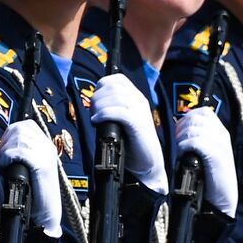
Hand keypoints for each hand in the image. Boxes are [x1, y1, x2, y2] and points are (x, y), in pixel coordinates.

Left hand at [0, 120, 62, 236]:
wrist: (44, 214)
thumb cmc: (31, 194)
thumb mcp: (26, 169)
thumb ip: (20, 154)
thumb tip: (4, 142)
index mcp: (46, 146)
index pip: (26, 125)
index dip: (11, 133)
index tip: (5, 149)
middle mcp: (48, 147)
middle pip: (20, 128)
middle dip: (6, 142)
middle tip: (4, 159)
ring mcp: (46, 155)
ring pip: (18, 138)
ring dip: (6, 152)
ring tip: (6, 167)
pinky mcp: (42, 164)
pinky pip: (18, 151)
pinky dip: (7, 159)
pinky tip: (7, 171)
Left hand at [90, 75, 166, 192]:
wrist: (148, 164)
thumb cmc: (132, 144)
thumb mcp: (122, 121)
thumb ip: (113, 108)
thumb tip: (94, 101)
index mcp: (137, 98)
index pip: (117, 79)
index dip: (102, 86)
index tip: (96, 101)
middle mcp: (139, 101)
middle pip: (112, 86)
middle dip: (97, 98)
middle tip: (94, 113)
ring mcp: (140, 112)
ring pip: (114, 97)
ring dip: (99, 107)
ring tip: (95, 119)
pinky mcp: (138, 124)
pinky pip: (118, 111)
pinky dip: (104, 115)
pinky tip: (97, 122)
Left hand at [175, 107, 238, 216]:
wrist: (220, 201)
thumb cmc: (208, 178)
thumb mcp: (204, 154)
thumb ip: (198, 139)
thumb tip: (181, 128)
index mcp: (221, 132)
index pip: (203, 112)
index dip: (188, 119)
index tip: (181, 133)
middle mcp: (223, 135)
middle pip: (198, 117)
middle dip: (183, 128)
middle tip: (179, 143)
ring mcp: (221, 144)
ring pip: (195, 128)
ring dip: (183, 139)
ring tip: (182, 151)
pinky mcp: (217, 155)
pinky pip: (196, 141)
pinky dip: (186, 146)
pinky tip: (184, 156)